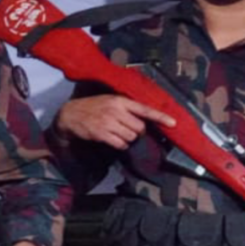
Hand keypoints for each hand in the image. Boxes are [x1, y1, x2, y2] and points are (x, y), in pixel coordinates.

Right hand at [52, 94, 174, 149]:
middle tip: (127, 129)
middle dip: (137, 132)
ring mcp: (109, 122)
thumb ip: (126, 107)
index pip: (145, 109)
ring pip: (131, 137)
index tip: (173, 123)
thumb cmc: (93, 107)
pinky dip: (120, 145)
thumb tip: (144, 119)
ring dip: (127, 139)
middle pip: (139, 128)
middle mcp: (116, 110)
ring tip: (117, 133)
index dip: (160, 117)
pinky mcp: (102, 134)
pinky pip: (120, 145)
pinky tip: (112, 140)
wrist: (70, 114)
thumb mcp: (110, 100)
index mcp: (120, 100)